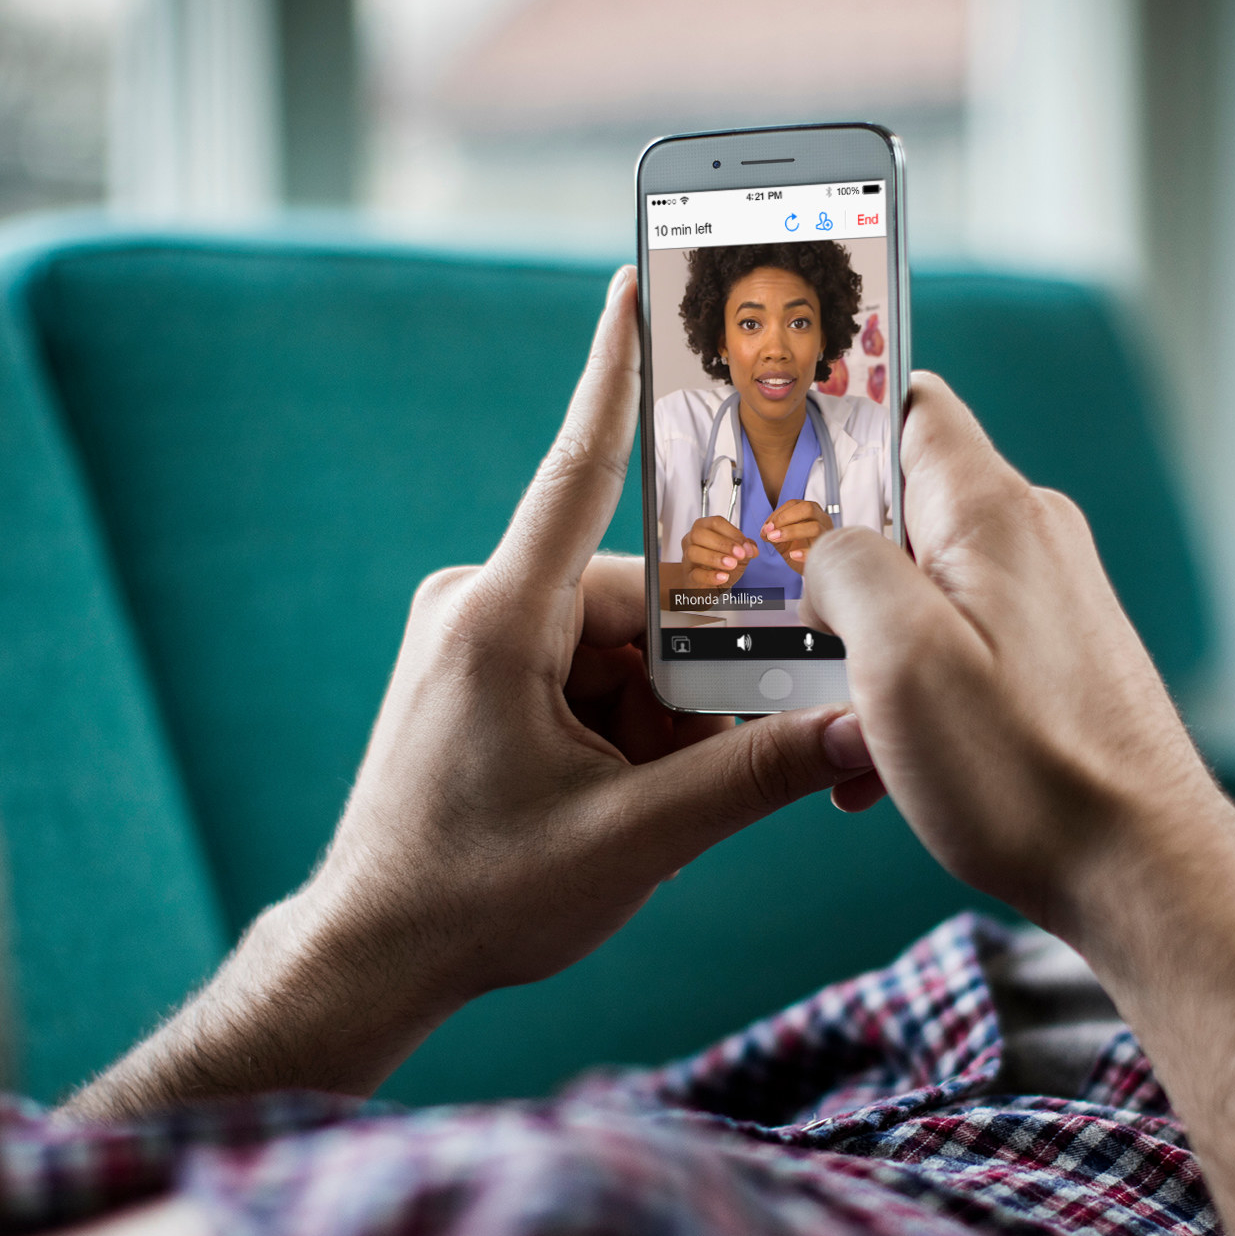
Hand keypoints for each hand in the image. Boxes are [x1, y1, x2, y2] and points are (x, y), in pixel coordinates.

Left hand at [70, 269, 873, 1110]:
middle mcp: (481, 604)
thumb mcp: (634, 841)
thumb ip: (753, 776)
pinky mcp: (483, 671)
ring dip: (666, 719)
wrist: (374, 956)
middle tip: (718, 765)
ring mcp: (478, 636)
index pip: (580, 471)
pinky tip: (628, 798)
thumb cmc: (478, 899)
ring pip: (627, 643)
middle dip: (697, 681)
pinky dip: (632, 728)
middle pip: (642, 598)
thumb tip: (860, 730)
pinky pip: (593, 670)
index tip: (636, 279)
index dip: (616, 375)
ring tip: (647, 807)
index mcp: (501, 619)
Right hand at [680, 516, 754, 586]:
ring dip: (715, 557)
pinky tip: (723, 576)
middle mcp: (692, 541)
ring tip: (732, 564)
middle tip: (740, 554)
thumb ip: (746, 548)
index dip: (733, 533)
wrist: (708, 586)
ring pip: (693, 552)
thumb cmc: (719, 565)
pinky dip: (711, 576)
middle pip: (700, 534)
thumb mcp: (737, 554)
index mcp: (704, 529)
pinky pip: (695, 574)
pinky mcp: (689, 577)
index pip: (715, 523)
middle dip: (723, 543)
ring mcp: (688, 559)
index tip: (746, 546)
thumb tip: (752, 549)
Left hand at [759, 497, 829, 573]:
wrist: (814, 568)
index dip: (777, 514)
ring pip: (815, 527)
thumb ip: (773, 533)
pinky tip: (793, 555)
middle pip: (808, 509)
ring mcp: (828, 535)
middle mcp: (822, 519)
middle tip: (770, 532)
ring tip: (775, 539)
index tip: (766, 527)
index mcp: (811, 511)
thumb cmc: (800, 549)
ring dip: (792, 532)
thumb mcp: (784, 540)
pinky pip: (819, 549)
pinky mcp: (829, 551)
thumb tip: (764, 531)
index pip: (794, 504)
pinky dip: (805, 552)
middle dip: (785, 518)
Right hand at [798, 373, 1230, 933]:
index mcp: (990, 512)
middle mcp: (1028, 538)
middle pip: (899, 500)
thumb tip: (821, 553)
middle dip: (824, 552)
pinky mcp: (1050, 662)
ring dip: (858, 638)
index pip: (905, 403)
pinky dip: (903, 687)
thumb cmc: (1025, 770)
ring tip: (823, 709)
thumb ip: (843, 569)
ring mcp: (1045, 601)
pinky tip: (876, 764)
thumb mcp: (899, 656)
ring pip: (918, 584)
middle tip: (764, 605)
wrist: (1140, 871)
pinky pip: (953, 644)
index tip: (765, 453)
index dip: (830, 415)